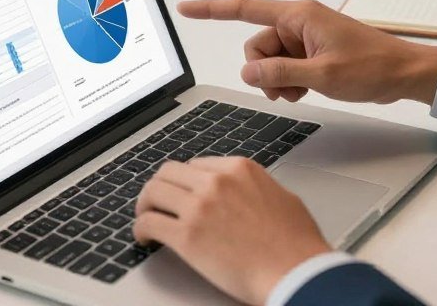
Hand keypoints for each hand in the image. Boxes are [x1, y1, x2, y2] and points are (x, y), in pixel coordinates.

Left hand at [133, 157, 329, 304]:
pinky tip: (144, 238)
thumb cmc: (296, 243)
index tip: (182, 193)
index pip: (197, 164)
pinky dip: (141, 229)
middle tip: (156, 202)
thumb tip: (248, 194)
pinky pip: (149, 222)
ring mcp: (200, 205)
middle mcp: (216, 180)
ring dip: (145, 204)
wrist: (295, 271)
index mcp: (239, 168)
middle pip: (169, 171)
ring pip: (153, 191)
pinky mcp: (187, 235)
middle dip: (160, 186)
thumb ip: (257, 188)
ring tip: (146, 218)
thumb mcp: (281, 197)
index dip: (186, 181)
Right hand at [178, 0, 436, 104]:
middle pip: (256, 44)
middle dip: (264, 70)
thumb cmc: (372, 67)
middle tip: (290, 89)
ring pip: (269, 59)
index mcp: (298, 15)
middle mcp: (297, 21)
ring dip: (277, 80)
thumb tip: (248, 73)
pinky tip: (306, 91)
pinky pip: (284, 66)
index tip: (186, 8)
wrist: (404, 73)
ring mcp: (305, 36)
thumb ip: (281, 74)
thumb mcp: (323, 76)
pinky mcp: (312, 51)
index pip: (245, 8)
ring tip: (303, 92)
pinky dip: (288, 81)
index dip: (212, 9)